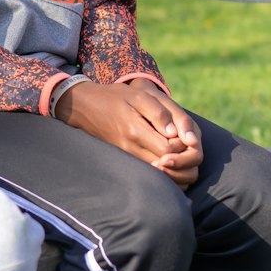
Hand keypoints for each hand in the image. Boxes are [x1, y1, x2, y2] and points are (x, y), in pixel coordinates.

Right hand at [54, 78, 201, 188]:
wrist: (85, 106)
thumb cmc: (115, 97)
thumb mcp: (138, 95)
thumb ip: (159, 113)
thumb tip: (176, 134)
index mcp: (135, 131)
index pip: (169, 149)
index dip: (183, 145)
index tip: (184, 134)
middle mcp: (130, 149)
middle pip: (167, 167)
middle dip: (182, 159)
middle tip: (185, 145)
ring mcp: (126, 157)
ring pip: (159, 175)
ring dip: (174, 168)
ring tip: (177, 151)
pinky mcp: (124, 160)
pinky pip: (149, 173)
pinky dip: (163, 171)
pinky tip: (167, 158)